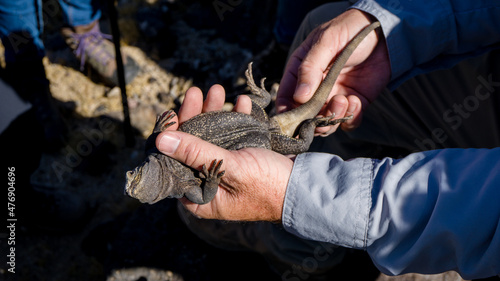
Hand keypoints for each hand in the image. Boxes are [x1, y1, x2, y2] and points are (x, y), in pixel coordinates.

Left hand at [157, 85, 292, 221]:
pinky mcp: (240, 159)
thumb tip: (161, 140)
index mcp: (199, 196)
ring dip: (214, 112)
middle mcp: (207, 184)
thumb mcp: (229, 167)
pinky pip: (231, 136)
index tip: (171, 112)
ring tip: (218, 89)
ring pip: (210, 137)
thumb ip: (195, 153)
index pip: (173, 164)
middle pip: (190, 146)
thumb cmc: (267, 186)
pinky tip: (240, 102)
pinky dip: (234, 119)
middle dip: (194, 116)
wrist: (304, 189)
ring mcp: (224, 171)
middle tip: (196, 92)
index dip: (170, 137)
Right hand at [277, 9, 389, 133]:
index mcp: (299, 74)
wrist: (382, 31)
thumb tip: (299, 97)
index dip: (287, 113)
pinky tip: (355, 100)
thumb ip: (310, 68)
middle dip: (313, 121)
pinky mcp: (354, 104)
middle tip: (324, 112)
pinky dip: (350, 118)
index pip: (285, 99)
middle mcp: (314, 91)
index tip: (295, 118)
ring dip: (332, 119)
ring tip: (343, 99)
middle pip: (304, 118)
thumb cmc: (348, 30)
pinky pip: (348, 123)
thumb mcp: (325, 41)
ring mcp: (333, 99)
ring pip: (325, 125)